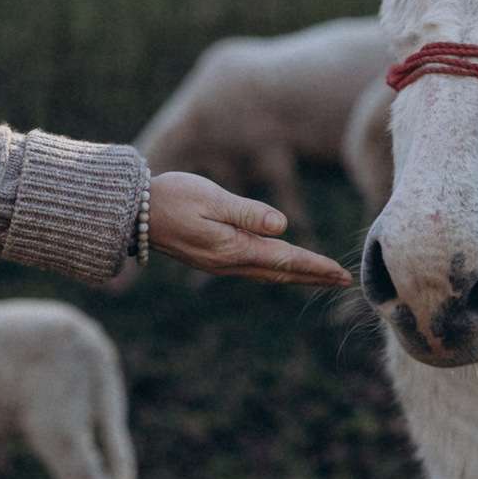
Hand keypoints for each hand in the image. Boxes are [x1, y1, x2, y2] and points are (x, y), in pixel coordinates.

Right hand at [144, 171, 354, 287]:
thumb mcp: (210, 198)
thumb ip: (247, 212)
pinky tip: (282, 269)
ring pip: (268, 274)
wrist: (132, 213)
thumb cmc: (171, 197)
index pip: (286, 259)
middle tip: (344, 281)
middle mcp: (229, 262)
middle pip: (282, 272)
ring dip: (297, 276)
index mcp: (233, 247)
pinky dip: (276, 271)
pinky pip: (253, 270)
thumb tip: (281, 226)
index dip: (316, 266)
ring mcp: (219, 263)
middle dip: (314, 276)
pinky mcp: (211, 258)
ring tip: (321, 277)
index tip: (342, 273)